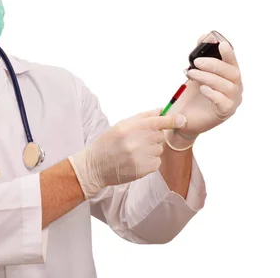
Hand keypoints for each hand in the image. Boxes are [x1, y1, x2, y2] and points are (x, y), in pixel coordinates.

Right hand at [68, 109, 186, 198]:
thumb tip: (161, 110)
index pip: (157, 121)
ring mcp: (140, 156)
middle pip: (160, 135)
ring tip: (134, 152)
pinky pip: (157, 161)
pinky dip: (150, 161)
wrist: (95, 166)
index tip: (183, 120)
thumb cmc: (108, 143)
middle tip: (138, 141)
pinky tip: (136, 161)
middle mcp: (136, 141)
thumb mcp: (121, 125)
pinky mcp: (144, 169)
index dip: (172, 120)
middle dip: (153, 137)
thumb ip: (142, 117)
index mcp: (130, 127)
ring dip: (151, 150)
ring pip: (159, 149)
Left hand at [169, 34, 242, 139]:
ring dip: (207, 77)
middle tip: (196, 62)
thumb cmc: (192, 95)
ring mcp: (232, 101)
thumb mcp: (195, 73)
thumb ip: (200, 56)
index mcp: (230, 77)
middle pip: (232, 73)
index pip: (233, 63)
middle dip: (213, 64)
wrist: (184, 117)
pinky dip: (213, 93)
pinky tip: (202, 89)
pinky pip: (224, 102)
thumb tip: (203, 36)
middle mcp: (235, 88)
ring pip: (226, 86)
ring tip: (191, 74)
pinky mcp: (225, 113)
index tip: (221, 44)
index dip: (229, 53)